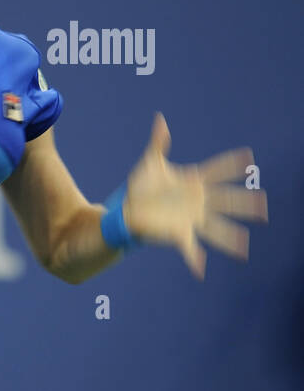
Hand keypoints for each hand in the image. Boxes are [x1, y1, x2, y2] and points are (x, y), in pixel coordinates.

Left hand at [121, 113, 267, 278]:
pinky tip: (200, 271)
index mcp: (194, 181)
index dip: (231, 165)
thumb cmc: (142, 185)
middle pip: (226, 202)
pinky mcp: (178, 233)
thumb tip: (160, 120)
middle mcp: (198, 201)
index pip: (217, 171)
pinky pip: (189, 249)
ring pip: (216, 229)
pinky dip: (194, 260)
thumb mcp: (150, 163)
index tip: (248, 158)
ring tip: (244, 247)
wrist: (127, 208)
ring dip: (230, 238)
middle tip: (263, 204)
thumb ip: (159, 143)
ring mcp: (191, 219)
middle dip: (243, 204)